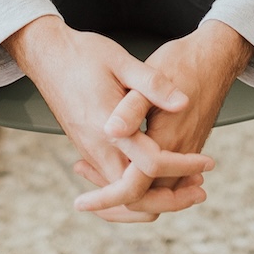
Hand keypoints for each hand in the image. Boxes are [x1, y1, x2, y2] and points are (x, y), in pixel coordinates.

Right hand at [5, 16, 214, 222]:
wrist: (47, 55)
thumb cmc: (83, 54)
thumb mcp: (121, 60)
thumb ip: (153, 84)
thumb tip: (183, 102)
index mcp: (108, 127)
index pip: (151, 164)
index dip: (183, 166)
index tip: (206, 162)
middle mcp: (97, 147)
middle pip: (135, 196)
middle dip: (170, 199)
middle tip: (199, 190)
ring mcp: (90, 152)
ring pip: (122, 196)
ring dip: (153, 199)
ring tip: (184, 188)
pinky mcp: (88, 150)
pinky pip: (113, 184)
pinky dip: (136, 191)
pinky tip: (156, 177)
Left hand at [79, 21, 253, 215]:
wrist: (216, 56)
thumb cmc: (182, 61)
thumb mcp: (150, 76)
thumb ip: (131, 107)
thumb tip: (110, 130)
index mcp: (166, 140)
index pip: (133, 189)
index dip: (105, 199)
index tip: (80, 202)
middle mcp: (179, 153)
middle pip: (145, 200)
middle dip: (114, 203)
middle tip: (86, 189)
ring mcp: (186, 151)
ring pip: (155, 191)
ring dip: (127, 191)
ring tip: (94, 174)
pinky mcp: (188, 145)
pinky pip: (164, 177)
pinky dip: (141, 178)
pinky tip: (121, 159)